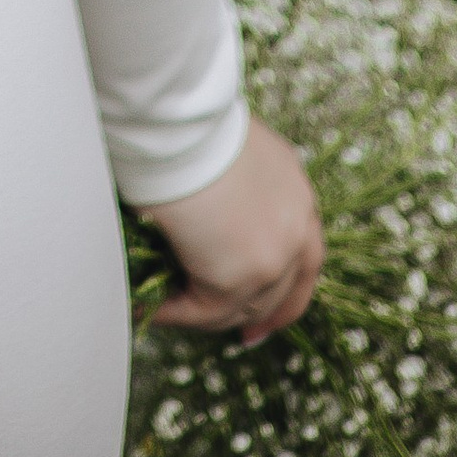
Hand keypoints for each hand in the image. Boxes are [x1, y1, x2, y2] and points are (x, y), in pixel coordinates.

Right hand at [141, 120, 323, 344]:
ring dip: (206, 314)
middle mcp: (297, 227)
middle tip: (240, 335)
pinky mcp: (237, 277)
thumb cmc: (190, 122)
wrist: (178, 123)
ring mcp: (273, 257)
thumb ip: (239, 186)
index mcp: (298, 194)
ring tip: (167, 308)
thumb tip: (210, 213)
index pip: (306, 258)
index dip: (288, 290)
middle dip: (258, 316)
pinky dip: (175, 313)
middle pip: (283, 292)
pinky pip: (203, 310)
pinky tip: (150, 307)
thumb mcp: (233, 152)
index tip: (269, 313)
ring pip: (242, 307)